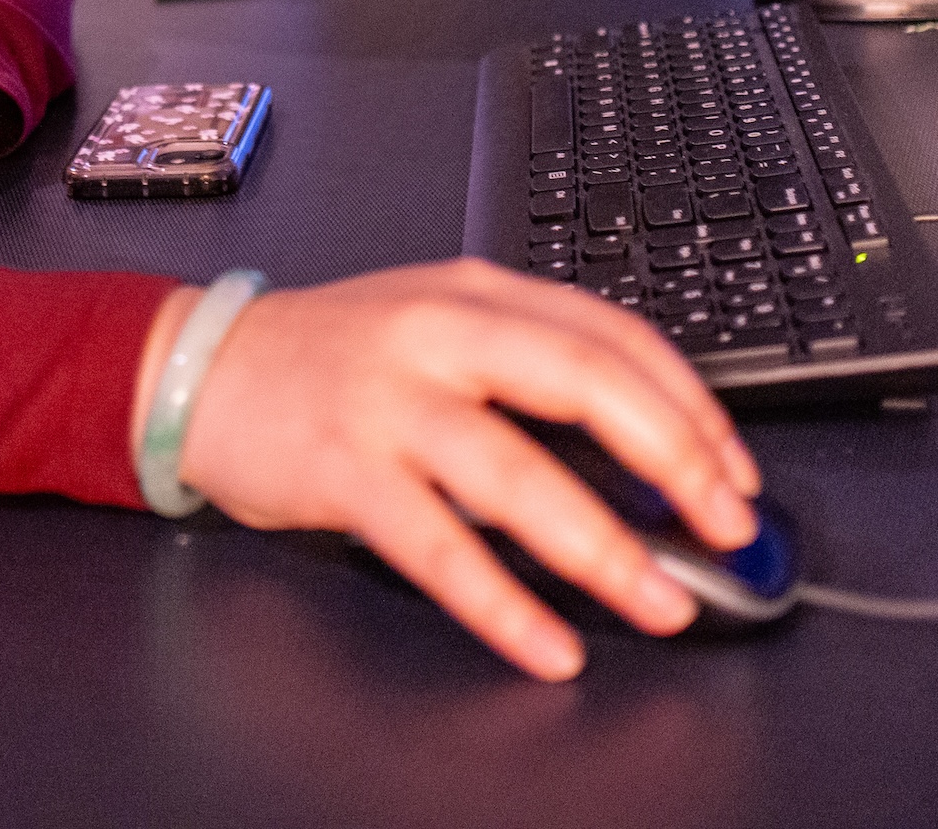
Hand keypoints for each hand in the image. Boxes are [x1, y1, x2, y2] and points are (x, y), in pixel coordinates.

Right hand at [163, 260, 761, 680]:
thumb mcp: (435, 328)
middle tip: (725, 529)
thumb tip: (646, 454)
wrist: (202, 367)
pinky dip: (502, 604)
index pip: (614, 335)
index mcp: (477, 294)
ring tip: (657, 603)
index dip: (692, 404)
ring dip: (602, 547)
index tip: (735, 472)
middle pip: (584, 382)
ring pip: (517, 473)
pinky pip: (438, 548)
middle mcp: (440, 335)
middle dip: (675, 460)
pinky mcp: (343, 469)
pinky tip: (546, 643)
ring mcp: (390, 401)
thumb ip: (526, 367)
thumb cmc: (330, 357)